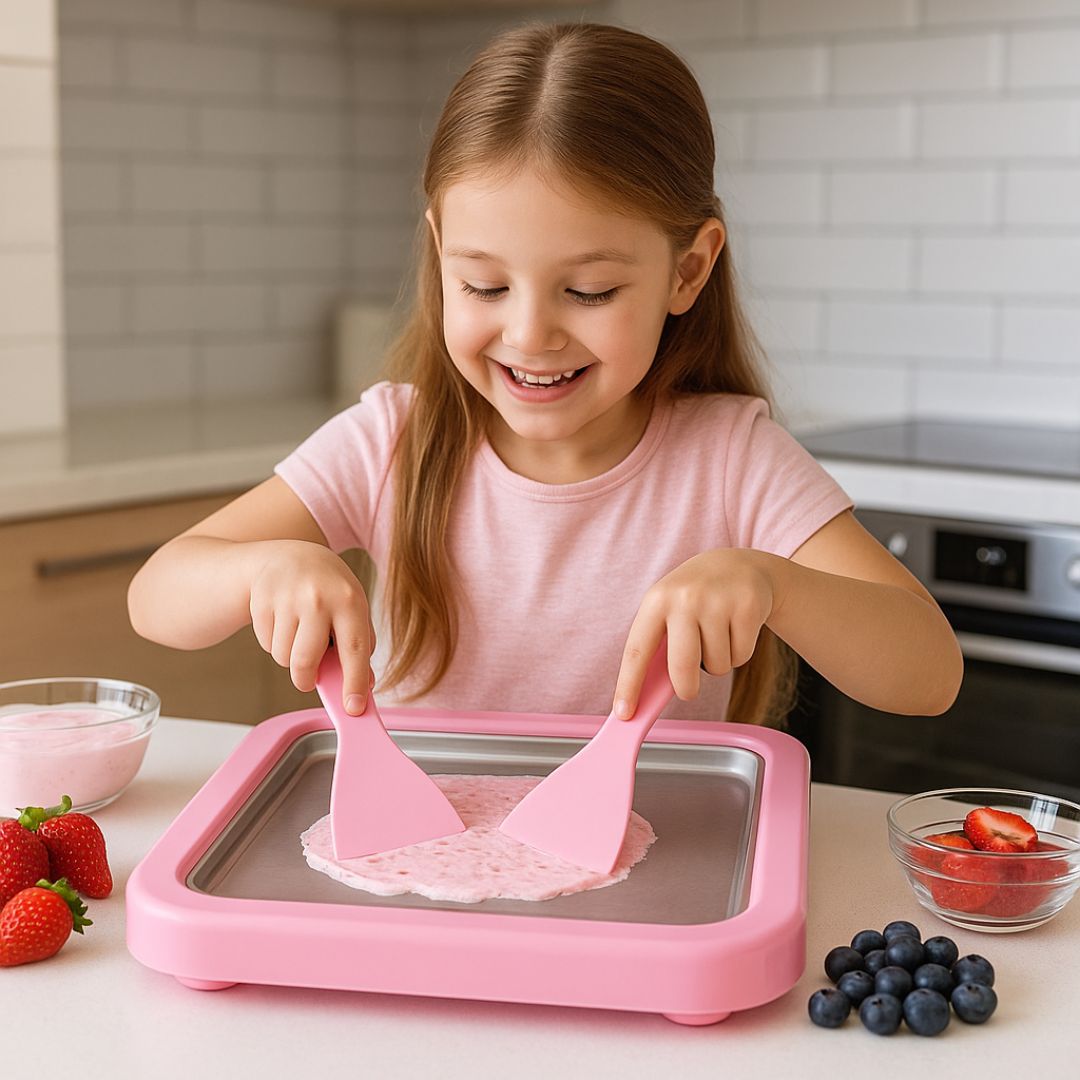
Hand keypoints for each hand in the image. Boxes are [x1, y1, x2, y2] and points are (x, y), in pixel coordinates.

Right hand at [247, 540, 375, 713]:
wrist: (289, 555)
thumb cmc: (328, 587)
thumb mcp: (353, 606)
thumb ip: (360, 644)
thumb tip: (364, 686)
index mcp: (349, 599)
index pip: (354, 648)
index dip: (355, 681)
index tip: (353, 708)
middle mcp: (318, 597)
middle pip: (306, 660)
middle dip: (306, 680)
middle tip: (308, 680)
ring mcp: (286, 598)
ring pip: (283, 657)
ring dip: (290, 657)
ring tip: (299, 634)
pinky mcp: (261, 600)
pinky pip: (266, 645)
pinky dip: (275, 643)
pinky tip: (284, 622)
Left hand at [612, 549, 780, 718]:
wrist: (738, 566)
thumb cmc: (695, 597)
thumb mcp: (669, 609)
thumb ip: (657, 647)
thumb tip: (646, 697)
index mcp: (656, 600)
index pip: (637, 650)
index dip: (629, 684)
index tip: (625, 713)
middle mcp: (685, 598)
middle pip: (681, 666)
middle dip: (685, 688)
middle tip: (688, 690)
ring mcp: (718, 601)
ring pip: (716, 665)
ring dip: (718, 662)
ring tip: (717, 636)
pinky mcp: (748, 607)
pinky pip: (741, 657)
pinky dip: (739, 653)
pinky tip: (736, 629)